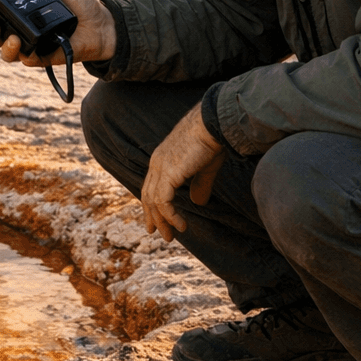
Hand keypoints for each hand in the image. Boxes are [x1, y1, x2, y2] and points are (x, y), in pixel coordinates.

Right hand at [0, 0, 116, 65]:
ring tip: (9, 35)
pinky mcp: (43, 57)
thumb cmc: (83, 2)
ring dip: (0, 44)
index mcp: (21, 10)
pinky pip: (26, 60)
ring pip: (4, 51)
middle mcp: (22, 29)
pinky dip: (22, 54)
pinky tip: (23, 46)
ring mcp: (31, 45)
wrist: (104, 24)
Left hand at [142, 107, 225, 240]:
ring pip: (154, 201)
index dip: (152, 205)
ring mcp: (160, 168)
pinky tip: (181, 226)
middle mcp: (157, 163)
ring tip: (171, 236)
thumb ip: (199, 185)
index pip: (151, 186)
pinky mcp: (168, 174)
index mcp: (162, 159)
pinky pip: (163, 202)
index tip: (156, 222)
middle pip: (148, 195)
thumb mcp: (205, 168)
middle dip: (153, 216)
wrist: (212, 124)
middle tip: (160, 234)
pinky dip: (170, 216)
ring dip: (162, 221)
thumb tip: (198, 203)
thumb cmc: (212, 140)